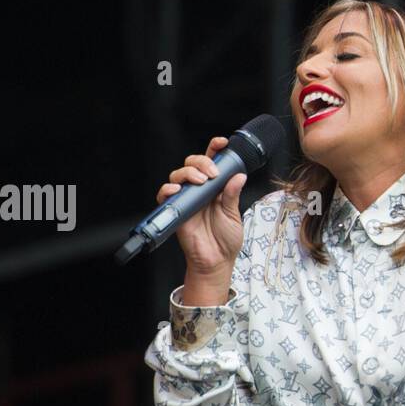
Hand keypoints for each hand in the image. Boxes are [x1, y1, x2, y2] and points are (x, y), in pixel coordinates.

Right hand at [154, 135, 249, 277]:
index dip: (215, 149)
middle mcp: (199, 190)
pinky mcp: (175, 209)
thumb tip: (239, 175)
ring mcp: (187, 198)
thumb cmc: (225, 240)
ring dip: (188, 173)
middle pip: (192, 163)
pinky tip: (178, 189)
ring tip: (199, 181)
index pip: (213, 162)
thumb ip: (232, 195)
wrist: (216, 262)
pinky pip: (165, 194)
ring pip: (178, 174)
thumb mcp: (233, 215)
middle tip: (212, 173)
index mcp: (215, 188)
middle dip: (201, 161)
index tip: (222, 143)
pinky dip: (169, 188)